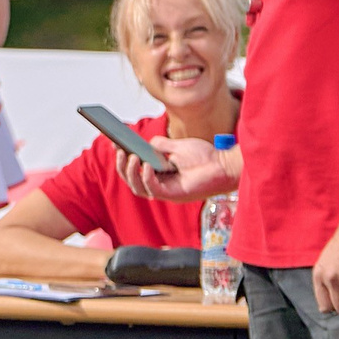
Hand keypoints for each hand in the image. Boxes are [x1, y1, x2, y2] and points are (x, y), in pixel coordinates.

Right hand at [115, 135, 232, 201]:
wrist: (225, 165)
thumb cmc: (205, 157)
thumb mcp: (177, 146)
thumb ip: (160, 145)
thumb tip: (145, 144)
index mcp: (159, 174)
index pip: (134, 170)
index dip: (122, 160)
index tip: (113, 143)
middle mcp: (160, 185)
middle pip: (131, 180)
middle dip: (122, 166)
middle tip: (119, 150)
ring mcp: (167, 191)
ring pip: (138, 188)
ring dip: (131, 172)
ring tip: (130, 157)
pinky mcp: (175, 195)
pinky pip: (154, 190)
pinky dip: (147, 178)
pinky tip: (146, 165)